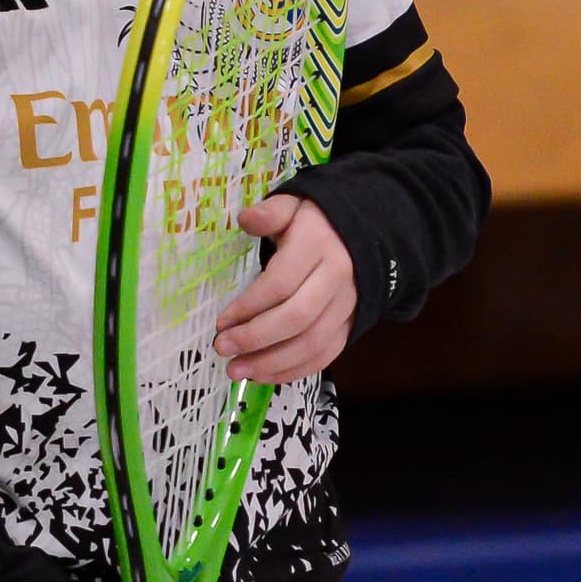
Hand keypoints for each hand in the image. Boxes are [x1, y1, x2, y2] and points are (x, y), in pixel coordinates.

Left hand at [218, 195, 353, 382]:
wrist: (360, 236)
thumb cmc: (314, 224)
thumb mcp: (292, 206)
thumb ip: (270, 212)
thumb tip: (246, 219)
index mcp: (317, 246)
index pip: (280, 283)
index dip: (248, 306)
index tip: (220, 321)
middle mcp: (336, 279)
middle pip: (296, 319)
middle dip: (255, 339)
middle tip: (222, 349)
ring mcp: (346, 305)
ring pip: (311, 344)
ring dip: (271, 363)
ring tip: (236, 370)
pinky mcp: (350, 325)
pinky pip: (325, 356)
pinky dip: (293, 371)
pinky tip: (263, 375)